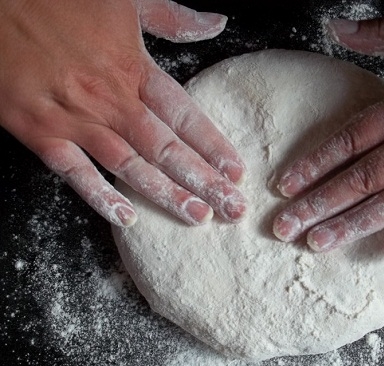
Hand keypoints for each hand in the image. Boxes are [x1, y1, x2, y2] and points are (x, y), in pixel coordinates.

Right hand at [0, 0, 245, 226]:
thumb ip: (172, 18)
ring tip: (198, 216)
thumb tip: (216, 24)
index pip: (184, 116)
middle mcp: (111, 98)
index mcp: (134, 67)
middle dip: (203, 181)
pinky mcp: (39, 131)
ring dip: (166, 194)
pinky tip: (127, 218)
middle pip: (166, 148)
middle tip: (231, 208)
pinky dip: (99, 197)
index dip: (213, 146)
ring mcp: (75, 118)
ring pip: (130, 165)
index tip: (235, 172)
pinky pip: (75, 171)